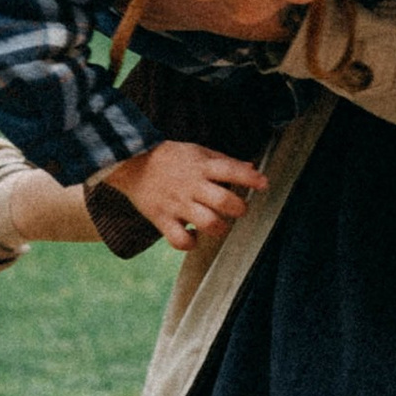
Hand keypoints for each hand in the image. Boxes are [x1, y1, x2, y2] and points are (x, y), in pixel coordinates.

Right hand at [96, 140, 269, 252]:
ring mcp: (177, 204)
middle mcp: (191, 186)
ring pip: (207, 223)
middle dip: (239, 209)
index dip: (251, 179)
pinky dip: (191, 243)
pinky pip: (180, 240)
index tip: (264, 184)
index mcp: (201, 167)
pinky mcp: (161, 219)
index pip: (231, 170)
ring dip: (220, 228)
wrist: (131, 162)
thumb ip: (226, 162)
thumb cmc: (171, 158)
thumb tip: (253, 170)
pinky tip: (194, 236)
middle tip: (238, 210)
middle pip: (224, 201)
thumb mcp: (199, 152)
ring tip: (219, 226)